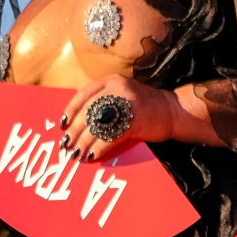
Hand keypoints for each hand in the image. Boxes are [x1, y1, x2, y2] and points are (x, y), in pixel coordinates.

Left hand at [60, 72, 177, 160]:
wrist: (174, 111)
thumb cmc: (145, 106)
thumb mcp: (123, 94)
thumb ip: (103, 100)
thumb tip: (76, 121)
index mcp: (112, 80)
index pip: (83, 94)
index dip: (70, 111)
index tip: (62, 125)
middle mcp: (118, 89)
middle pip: (88, 112)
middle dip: (74, 131)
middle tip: (66, 144)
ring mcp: (127, 104)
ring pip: (96, 127)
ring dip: (83, 143)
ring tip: (75, 154)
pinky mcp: (134, 121)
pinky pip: (109, 138)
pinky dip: (98, 149)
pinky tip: (92, 155)